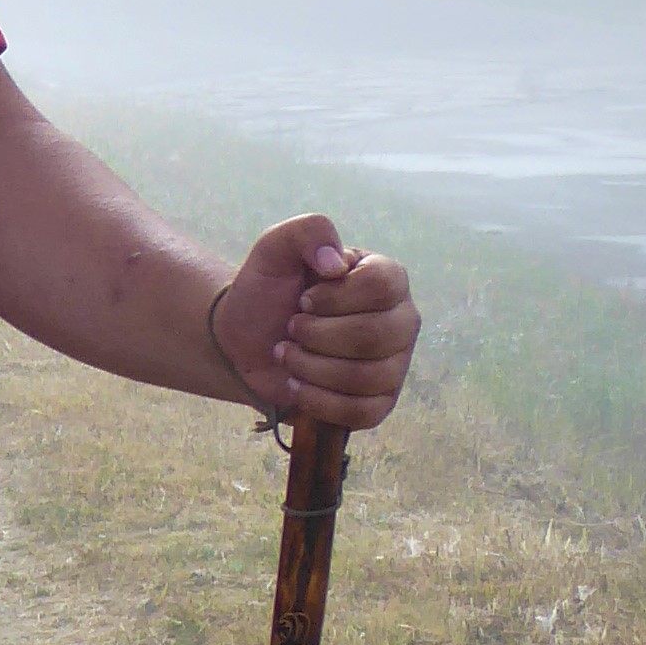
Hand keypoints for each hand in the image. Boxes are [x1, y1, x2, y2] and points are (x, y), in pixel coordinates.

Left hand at [210, 216, 417, 428]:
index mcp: (387, 278)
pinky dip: (319, 401)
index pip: (382, 286)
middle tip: (291, 329)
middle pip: (375, 336)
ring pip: (367, 376)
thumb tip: (336, 264)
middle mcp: (401, 320)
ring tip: (288, 354)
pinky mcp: (379, 402)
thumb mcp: (276, 248)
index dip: (334, 298)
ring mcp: (395, 364)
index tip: (303, 300)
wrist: (245, 339)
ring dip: (311, 368)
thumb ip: (307, 232)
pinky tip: (296, 385)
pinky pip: (362, 412)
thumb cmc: (268, 291)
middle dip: (316, 336)